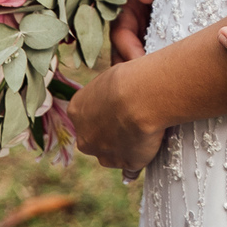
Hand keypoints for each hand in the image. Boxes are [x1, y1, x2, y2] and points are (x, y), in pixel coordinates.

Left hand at [71, 57, 164, 172]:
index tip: (121, 104)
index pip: (88, 116)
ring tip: (145, 129)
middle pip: (96, 138)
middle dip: (111, 132)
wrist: (139, 95)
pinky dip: (137, 161)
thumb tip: (117, 61)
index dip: (106, 111)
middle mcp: (84, 135)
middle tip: (133, 118)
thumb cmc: (128, 76)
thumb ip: (111, 85)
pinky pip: (130, 166)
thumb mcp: (113, 75)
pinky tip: (149, 147)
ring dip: (125, 146)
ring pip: (112, 153)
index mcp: (77, 111)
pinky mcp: (124, 164)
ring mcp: (103, 153)